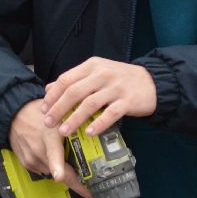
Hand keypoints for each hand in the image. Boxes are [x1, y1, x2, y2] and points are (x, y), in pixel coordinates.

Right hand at [10, 99, 91, 197]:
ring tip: (72, 163)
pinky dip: (52, 167)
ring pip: (54, 173)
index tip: (60, 177)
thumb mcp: (60, 114)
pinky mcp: (27, 164)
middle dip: (77, 182)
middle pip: (60, 173)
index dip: (57, 168)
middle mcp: (39, 151)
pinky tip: (54, 156)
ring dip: (64, 171)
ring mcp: (32, 159)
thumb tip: (97, 126)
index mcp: (50, 137)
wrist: (14, 115)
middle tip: (91, 191)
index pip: (53, 154)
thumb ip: (76, 122)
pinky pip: (44, 170)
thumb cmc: (40, 112)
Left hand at [41, 57, 155, 136]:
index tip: (43, 109)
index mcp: (93, 65)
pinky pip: (110, 114)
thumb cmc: (121, 80)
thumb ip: (75, 79)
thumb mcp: (97, 73)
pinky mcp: (128, 101)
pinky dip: (98, 123)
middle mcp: (103, 74)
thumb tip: (49, 88)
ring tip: (63, 131)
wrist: (152, 82)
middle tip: (48, 123)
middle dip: (58, 109)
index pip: (66, 79)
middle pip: (74, 92)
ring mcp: (116, 87)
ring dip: (74, 119)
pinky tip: (89, 132)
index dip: (53, 95)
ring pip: (90, 103)